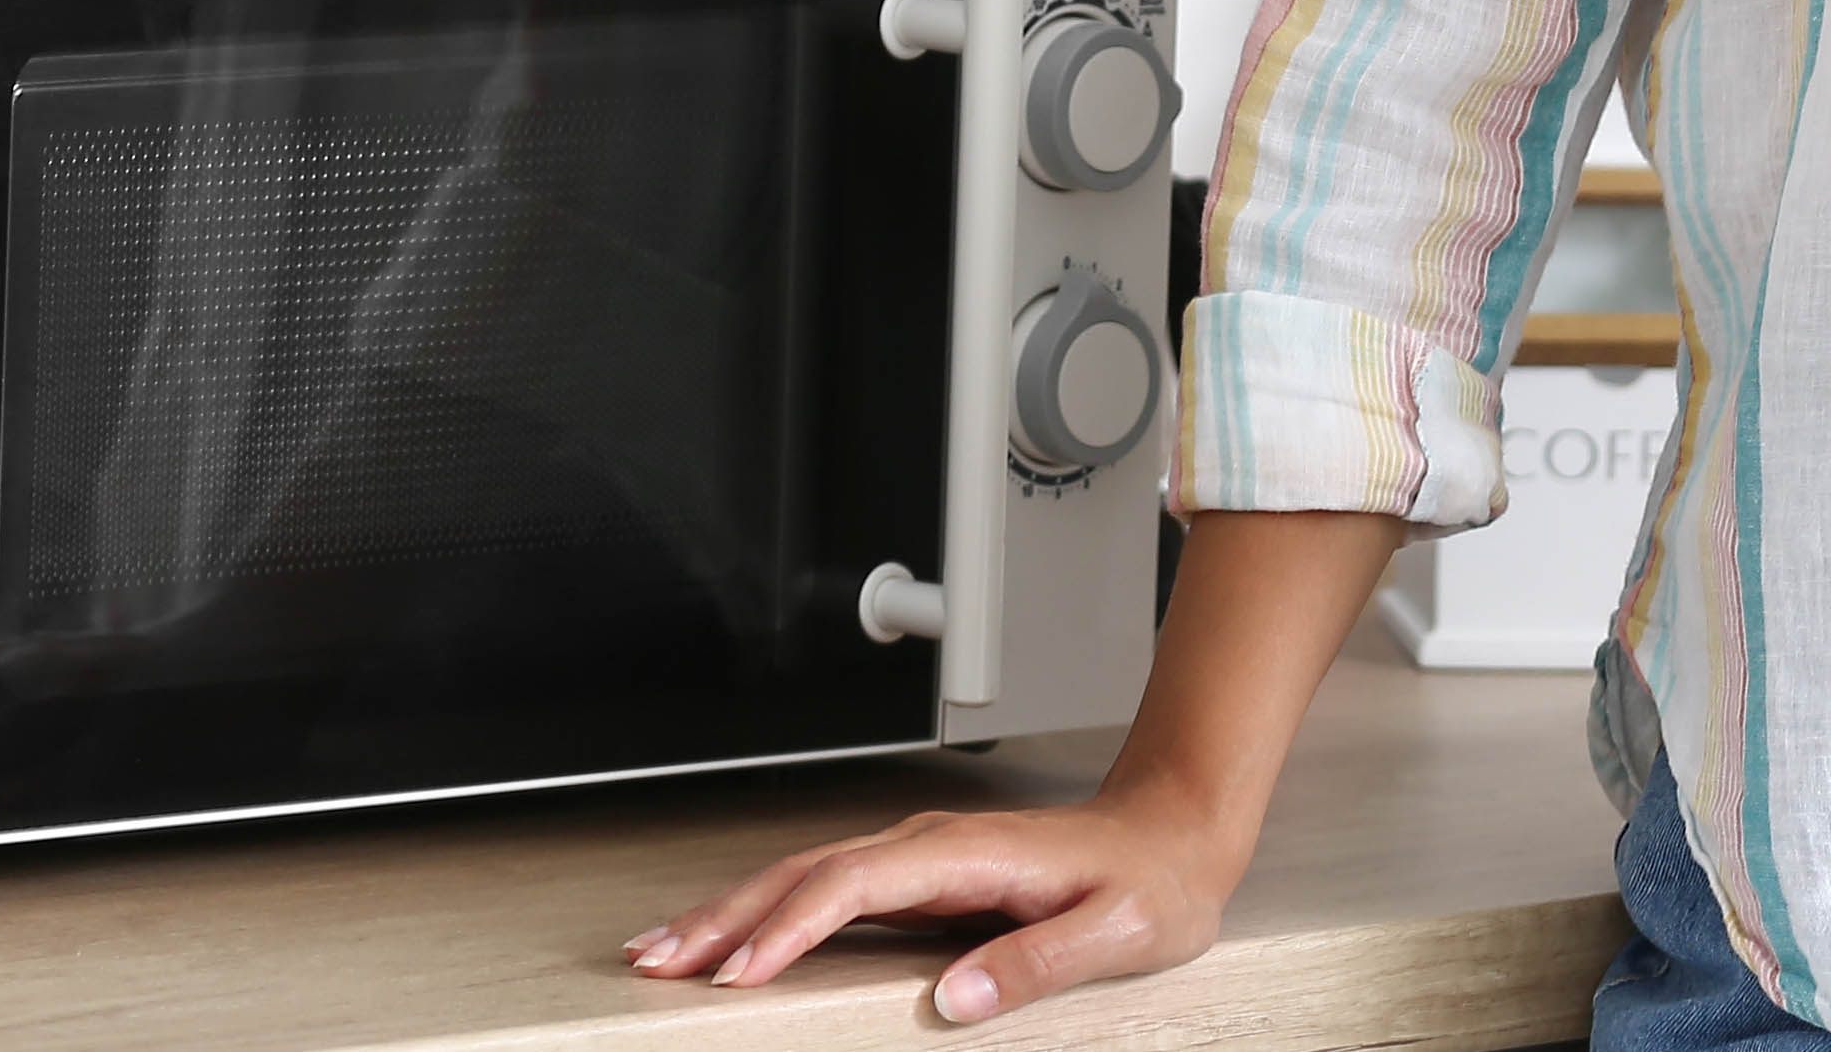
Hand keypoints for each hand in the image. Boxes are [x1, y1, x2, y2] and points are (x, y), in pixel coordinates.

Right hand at [629, 782, 1250, 1023]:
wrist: (1174, 830)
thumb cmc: (1151, 881)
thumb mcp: (1114, 931)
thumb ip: (1034, 963)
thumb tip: (952, 1000)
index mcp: (965, 854)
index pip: (852, 885)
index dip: (790, 927)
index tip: (738, 973)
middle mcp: (929, 847)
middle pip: (804, 874)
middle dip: (725, 916)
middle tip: (656, 961)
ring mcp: (919, 861)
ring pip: (803, 878)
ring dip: (731, 912)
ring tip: (662, 950)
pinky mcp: (918, 881)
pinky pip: (827, 893)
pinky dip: (769, 914)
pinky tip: (737, 940)